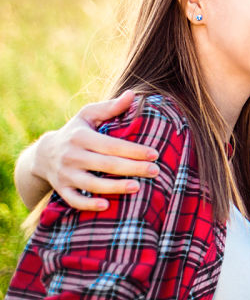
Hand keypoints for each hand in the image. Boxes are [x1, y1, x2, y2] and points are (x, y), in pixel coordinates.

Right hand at [26, 91, 159, 210]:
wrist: (43, 153)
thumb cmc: (75, 131)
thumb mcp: (88, 115)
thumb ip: (110, 107)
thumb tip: (132, 94)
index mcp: (81, 137)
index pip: (112, 145)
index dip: (134, 150)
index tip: (154, 153)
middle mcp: (72, 156)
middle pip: (106, 165)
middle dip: (132, 168)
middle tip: (155, 171)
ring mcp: (65, 174)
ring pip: (92, 184)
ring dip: (115, 187)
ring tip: (138, 187)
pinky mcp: (61, 189)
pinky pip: (74, 200)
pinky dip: (88, 204)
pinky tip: (107, 205)